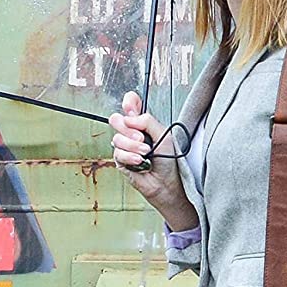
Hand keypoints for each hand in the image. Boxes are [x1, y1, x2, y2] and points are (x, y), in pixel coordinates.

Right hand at [109, 91, 190, 220]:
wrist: (166, 182)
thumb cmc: (169, 161)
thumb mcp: (164, 135)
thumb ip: (148, 121)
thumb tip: (130, 118)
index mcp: (143, 123)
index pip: (131, 105)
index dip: (129, 103)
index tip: (131, 108)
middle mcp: (132, 133)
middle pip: (117, 119)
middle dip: (128, 129)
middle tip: (142, 138)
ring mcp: (125, 146)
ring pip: (117, 138)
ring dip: (133, 146)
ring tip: (146, 153)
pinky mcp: (120, 160)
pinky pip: (118, 153)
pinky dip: (130, 157)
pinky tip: (139, 161)